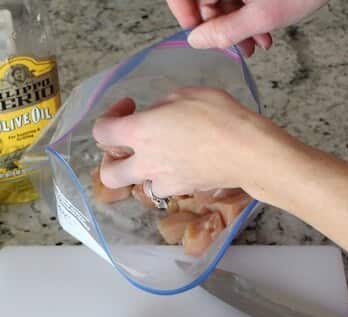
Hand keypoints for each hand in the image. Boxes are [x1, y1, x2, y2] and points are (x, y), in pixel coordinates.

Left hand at [92, 88, 277, 196]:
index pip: (101, 132)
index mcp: (139, 132)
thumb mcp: (184, 95)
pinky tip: (181, 164)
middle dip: (110, 163)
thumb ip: (160, 107)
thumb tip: (155, 117)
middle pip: (109, 175)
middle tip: (126, 149)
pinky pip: (164, 188)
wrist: (245, 151)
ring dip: (143, 172)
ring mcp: (163, 181)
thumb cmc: (218, 115)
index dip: (108, 117)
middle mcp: (145, 162)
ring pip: (139, 184)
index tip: (128, 107)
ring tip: (159, 157)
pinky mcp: (181, 191)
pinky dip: (167, 178)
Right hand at [167, 0, 326, 54]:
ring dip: (238, 22)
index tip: (197, 36)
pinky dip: (250, 10)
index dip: (185, 16)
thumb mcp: (262, 15)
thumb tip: (198, 40)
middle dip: (221, 25)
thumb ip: (225, 31)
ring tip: (256, 42)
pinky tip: (264, 27)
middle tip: (237, 46)